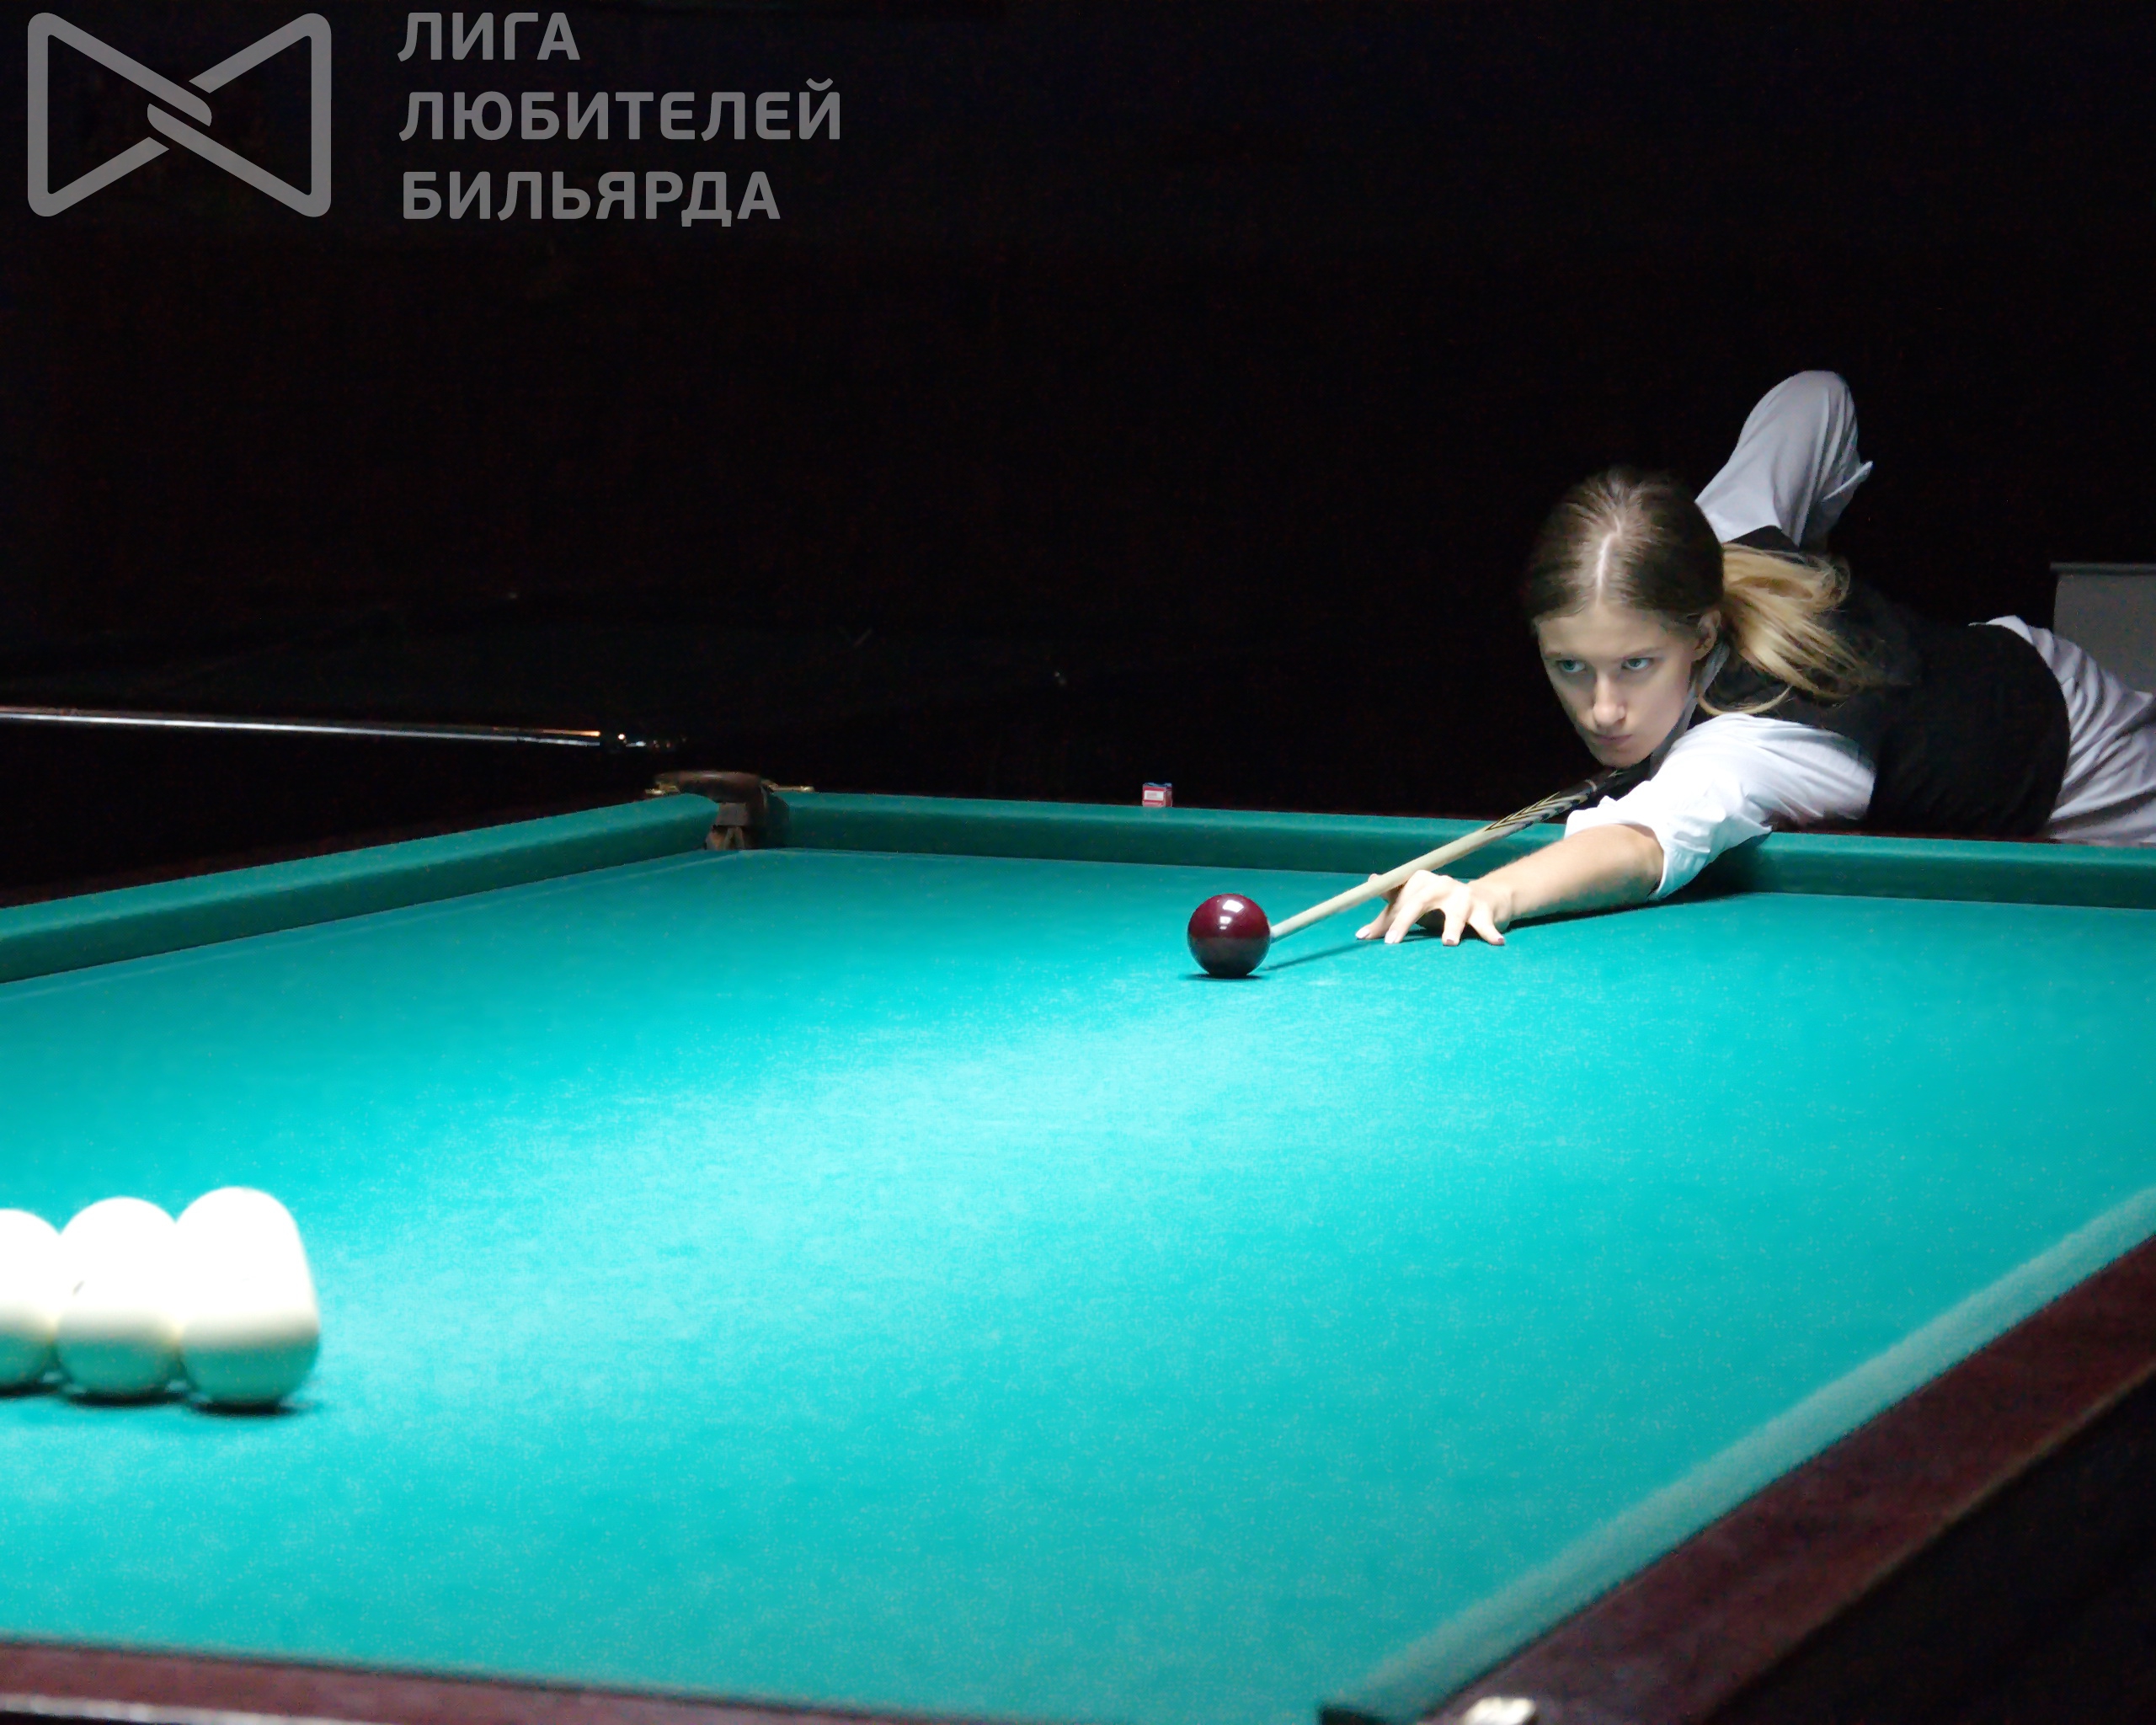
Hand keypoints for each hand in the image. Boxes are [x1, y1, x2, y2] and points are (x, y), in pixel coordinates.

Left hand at [1353, 870, 1510, 946]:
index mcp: (1420, 881)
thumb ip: (1388, 919)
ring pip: (1455, 913)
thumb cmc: (1440, 907)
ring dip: (1452, 928)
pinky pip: (1486, 924)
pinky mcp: (1484, 909)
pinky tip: (1497, 943)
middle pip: (1419, 902)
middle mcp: (1441, 884)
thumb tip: (1359, 934)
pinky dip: (1491, 933)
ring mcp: (1463, 896)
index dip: (1384, 917)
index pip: (1398, 898)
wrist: (1484, 898)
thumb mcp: (1414, 909)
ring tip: (1448, 944)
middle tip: (1392, 942)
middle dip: (1404, 921)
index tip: (1368, 936)